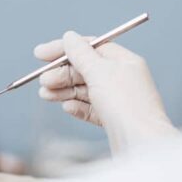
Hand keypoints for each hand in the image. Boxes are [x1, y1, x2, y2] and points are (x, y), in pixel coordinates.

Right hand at [34, 31, 178, 153]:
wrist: (141, 144)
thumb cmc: (126, 105)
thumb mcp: (99, 72)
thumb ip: (81, 54)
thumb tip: (69, 37)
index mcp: (123, 62)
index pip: (89, 47)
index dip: (63, 49)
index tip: (39, 54)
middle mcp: (121, 79)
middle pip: (84, 70)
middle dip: (61, 74)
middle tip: (43, 81)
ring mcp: (116, 100)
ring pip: (83, 90)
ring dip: (63, 90)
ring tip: (45, 95)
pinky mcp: (112, 120)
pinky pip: (89, 109)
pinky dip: (76, 107)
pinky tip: (67, 108)